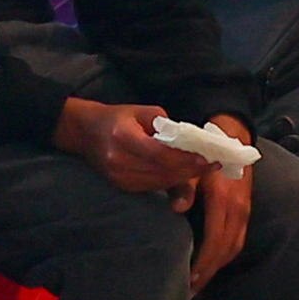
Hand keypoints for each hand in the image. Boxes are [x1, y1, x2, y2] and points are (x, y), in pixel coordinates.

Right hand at [54, 96, 208, 203]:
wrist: (85, 132)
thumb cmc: (116, 117)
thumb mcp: (141, 111)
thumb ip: (166, 126)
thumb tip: (191, 142)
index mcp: (123, 137)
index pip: (160, 154)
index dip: (185, 159)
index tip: (207, 158)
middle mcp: (119, 161)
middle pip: (162, 172)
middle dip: (190, 170)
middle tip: (213, 164)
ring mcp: (118, 177)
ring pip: (160, 182)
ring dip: (183, 177)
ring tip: (202, 168)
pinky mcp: (121, 186)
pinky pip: (152, 187)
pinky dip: (169, 181)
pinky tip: (182, 174)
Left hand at [188, 147, 253, 287]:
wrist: (232, 135)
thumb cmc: (204, 151)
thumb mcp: (190, 165)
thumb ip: (183, 186)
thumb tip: (178, 209)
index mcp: (223, 198)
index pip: (215, 239)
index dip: (203, 262)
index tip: (189, 279)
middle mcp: (237, 207)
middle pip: (225, 250)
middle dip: (208, 272)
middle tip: (190, 290)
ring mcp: (244, 210)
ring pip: (233, 248)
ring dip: (216, 267)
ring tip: (198, 283)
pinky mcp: (246, 211)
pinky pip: (237, 240)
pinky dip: (225, 256)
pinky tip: (211, 264)